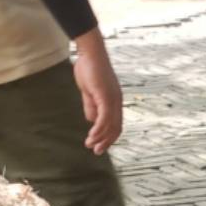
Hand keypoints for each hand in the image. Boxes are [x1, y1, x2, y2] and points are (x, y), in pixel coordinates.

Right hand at [74, 31, 123, 154]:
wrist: (90, 53)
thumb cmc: (89, 69)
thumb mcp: (89, 92)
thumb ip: (91, 106)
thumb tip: (91, 120)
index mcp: (114, 102)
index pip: (115, 124)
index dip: (108, 137)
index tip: (98, 146)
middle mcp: (117, 102)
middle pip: (116, 128)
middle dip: (106, 142)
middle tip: (96, 151)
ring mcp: (113, 99)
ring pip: (110, 125)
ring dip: (100, 138)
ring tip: (90, 145)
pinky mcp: (106, 96)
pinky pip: (105, 117)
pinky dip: (99, 129)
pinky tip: (92, 136)